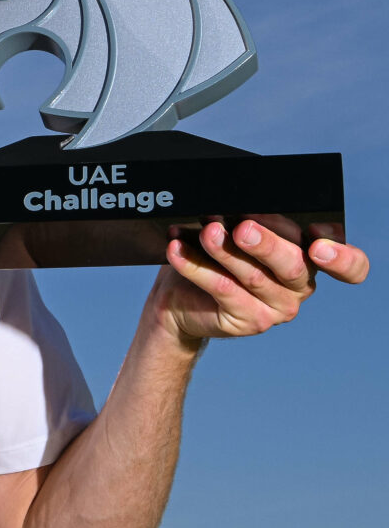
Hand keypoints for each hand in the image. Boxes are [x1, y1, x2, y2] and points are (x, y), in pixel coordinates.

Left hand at [155, 216, 369, 342]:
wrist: (180, 299)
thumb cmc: (213, 256)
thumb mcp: (235, 232)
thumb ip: (250, 220)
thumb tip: (239, 205)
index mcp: (311, 259)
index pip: (350, 265)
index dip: (342, 258)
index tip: (320, 245)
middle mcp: (301, 286)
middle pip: (294, 265)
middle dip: (267, 244)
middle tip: (243, 227)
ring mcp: (278, 308)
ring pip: (254, 277)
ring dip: (225, 250)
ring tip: (206, 232)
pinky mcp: (250, 322)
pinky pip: (222, 289)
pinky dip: (197, 266)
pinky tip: (178, 250)